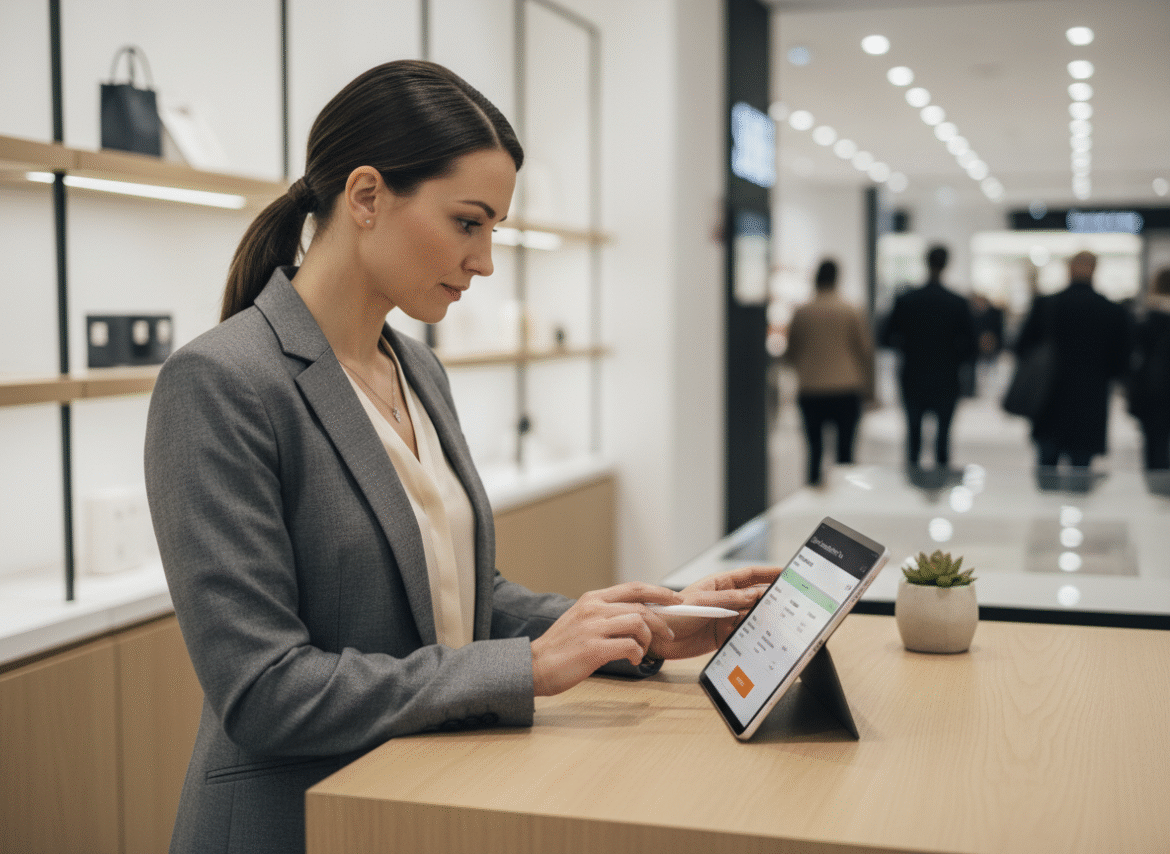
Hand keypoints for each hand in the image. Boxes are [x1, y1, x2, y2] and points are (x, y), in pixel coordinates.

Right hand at [530, 582, 680, 695]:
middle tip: (669, 633)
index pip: (634, 588)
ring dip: (648, 639)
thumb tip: (637, 617)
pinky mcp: (593, 648)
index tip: (675, 600)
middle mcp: (594, 608)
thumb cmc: (561, 647)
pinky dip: (638, 654)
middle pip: (641, 606)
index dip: (659, 592)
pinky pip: (630, 646)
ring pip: (638, 623)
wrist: (535, 665)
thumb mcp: (581, 620)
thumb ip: (605, 614)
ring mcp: (593, 627)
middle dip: (661, 620)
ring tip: (643, 650)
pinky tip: (633, 660)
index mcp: (592, 599)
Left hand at [648, 565, 781, 659]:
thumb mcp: (702, 602)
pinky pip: (743, 634)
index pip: (750, 576)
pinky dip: (753, 636)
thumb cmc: (672, 612)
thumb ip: (730, 599)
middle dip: (771, 598)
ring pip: (751, 616)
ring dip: (764, 619)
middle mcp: (726, 600)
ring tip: (781, 621)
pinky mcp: (723, 636)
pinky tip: (764, 638)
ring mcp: (725, 618)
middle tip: (790, 601)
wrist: (656, 639)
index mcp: (720, 584)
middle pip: (755, 597)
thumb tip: (755, 595)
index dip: (768, 573)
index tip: (786, 573)